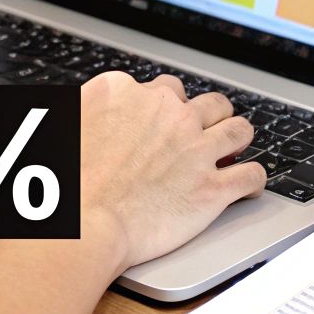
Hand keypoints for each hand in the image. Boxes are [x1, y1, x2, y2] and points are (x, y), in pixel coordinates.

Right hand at [77, 71, 263, 273]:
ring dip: (238, 137)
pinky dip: (254, 179)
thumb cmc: (60, 182)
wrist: (80, 225)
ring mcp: (194, 148)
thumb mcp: (59, 124)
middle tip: (202, 132)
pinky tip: (248, 183)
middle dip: (208, 116)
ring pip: (238, 129)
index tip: (163, 121)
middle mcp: (166, 112)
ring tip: (235, 146)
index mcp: (125, 93)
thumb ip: (78, 109)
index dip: (165, 107)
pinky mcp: (212, 187)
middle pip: (206, 102)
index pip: (163, 87)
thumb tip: (79, 105)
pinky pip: (252, 175)